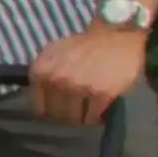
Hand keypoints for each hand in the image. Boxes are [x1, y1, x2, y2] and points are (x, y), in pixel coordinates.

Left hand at [29, 21, 148, 126]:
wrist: (117, 37)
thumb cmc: (85, 46)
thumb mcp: (55, 53)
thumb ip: (44, 74)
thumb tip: (40, 102)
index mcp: (42, 70)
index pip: (39, 108)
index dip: (51, 111)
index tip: (60, 110)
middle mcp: (57, 80)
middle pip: (57, 115)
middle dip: (68, 115)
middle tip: (77, 110)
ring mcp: (78, 87)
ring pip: (74, 119)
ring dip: (82, 118)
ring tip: (88, 110)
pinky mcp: (100, 94)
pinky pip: (92, 117)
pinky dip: (96, 117)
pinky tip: (99, 110)